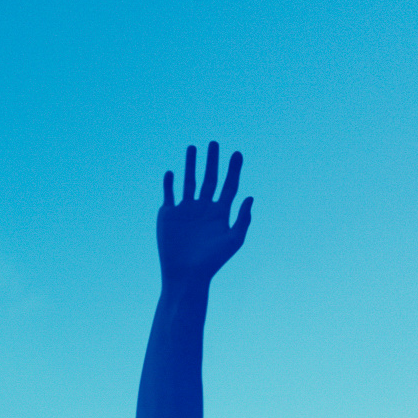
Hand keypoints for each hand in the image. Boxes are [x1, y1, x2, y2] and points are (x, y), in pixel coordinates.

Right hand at [154, 141, 252, 285]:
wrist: (186, 274)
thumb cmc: (212, 261)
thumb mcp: (233, 240)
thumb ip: (242, 219)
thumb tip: (250, 197)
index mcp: (220, 213)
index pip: (229, 185)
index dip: (234, 169)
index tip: (237, 152)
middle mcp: (204, 209)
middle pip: (210, 179)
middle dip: (212, 161)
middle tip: (214, 143)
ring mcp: (185, 210)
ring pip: (189, 181)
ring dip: (191, 164)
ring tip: (193, 147)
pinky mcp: (168, 215)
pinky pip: (169, 194)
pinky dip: (170, 183)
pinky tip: (171, 172)